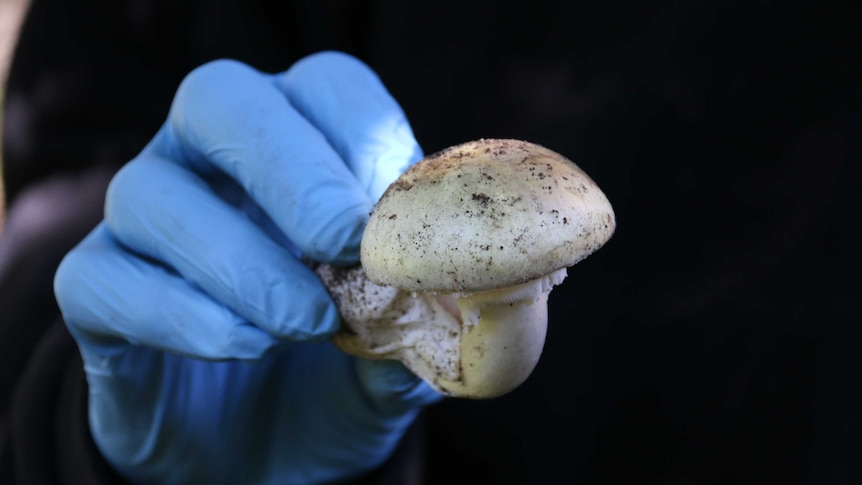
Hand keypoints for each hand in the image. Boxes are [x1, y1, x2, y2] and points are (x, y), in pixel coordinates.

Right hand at [54, 52, 441, 484]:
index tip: (394, 216)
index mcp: (302, 148)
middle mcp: (211, 162)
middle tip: (339, 243)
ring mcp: (147, 221)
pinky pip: (106, 278)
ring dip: (241, 260)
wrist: (266, 456)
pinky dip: (182, 315)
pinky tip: (246, 347)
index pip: (326, 87)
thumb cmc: (342, 380)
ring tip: (304, 322)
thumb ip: (441, 322)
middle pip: (220, 99)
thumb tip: (489, 294)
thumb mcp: (408, 356)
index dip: (361, 135)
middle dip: (289, 169)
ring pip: (151, 193)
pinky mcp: (98, 291)